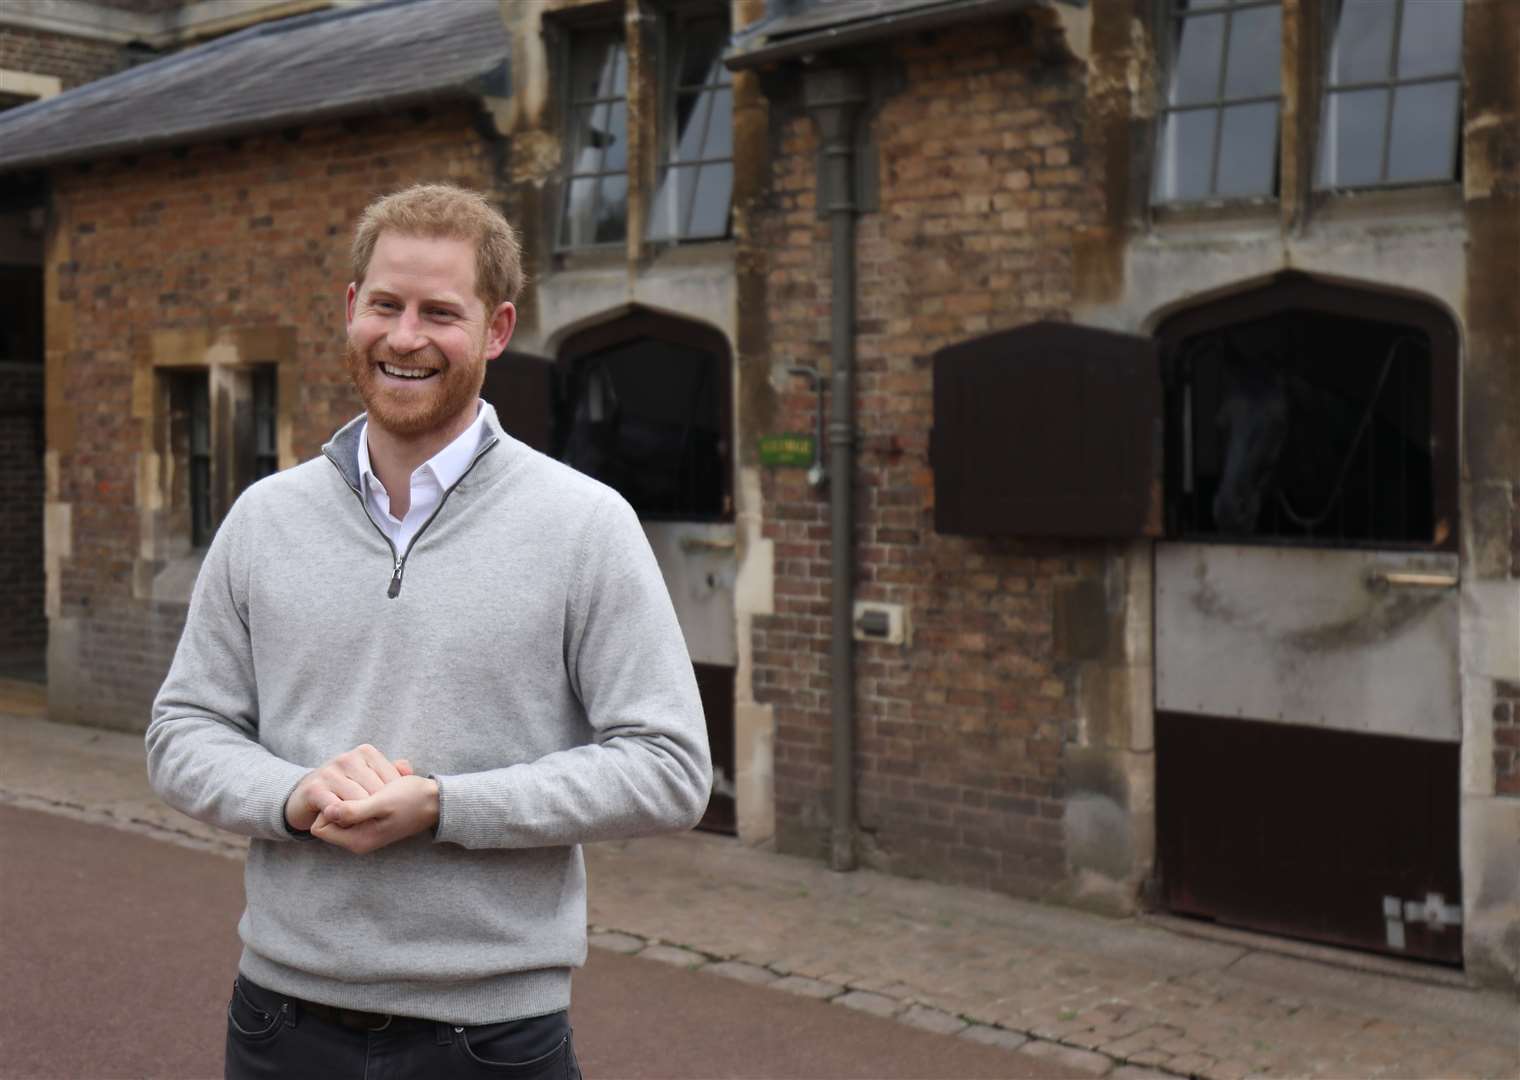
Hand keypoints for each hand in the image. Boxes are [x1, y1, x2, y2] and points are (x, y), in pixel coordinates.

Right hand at [283, 744, 414, 832]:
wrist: (307, 794)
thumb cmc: (346, 787)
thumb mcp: (370, 777)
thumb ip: (390, 773)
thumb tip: (408, 770)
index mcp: (365, 752)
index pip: (391, 779)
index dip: (395, 800)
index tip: (394, 813)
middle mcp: (347, 758)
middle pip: (376, 792)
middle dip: (379, 811)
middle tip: (382, 824)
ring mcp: (330, 772)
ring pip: (357, 801)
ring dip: (362, 818)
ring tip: (367, 826)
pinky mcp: (314, 788)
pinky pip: (336, 809)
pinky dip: (344, 820)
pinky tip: (347, 825)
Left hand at [310, 775, 439, 854]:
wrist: (438, 800)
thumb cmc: (413, 800)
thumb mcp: (383, 803)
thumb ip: (353, 810)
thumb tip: (326, 811)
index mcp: (357, 840)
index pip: (319, 827)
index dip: (328, 808)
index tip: (349, 796)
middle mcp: (358, 839)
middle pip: (328, 819)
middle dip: (341, 801)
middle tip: (366, 791)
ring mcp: (364, 830)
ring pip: (341, 809)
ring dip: (353, 795)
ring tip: (377, 790)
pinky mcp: (371, 820)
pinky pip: (354, 805)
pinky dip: (362, 794)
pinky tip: (380, 788)